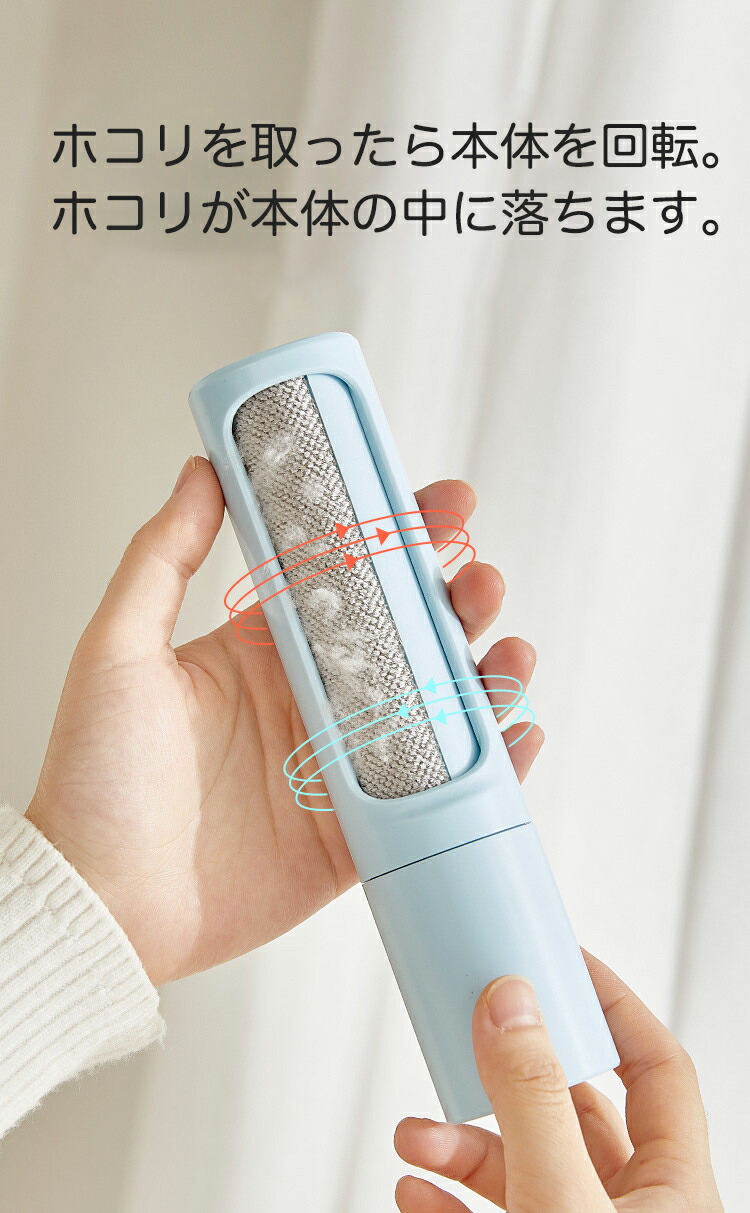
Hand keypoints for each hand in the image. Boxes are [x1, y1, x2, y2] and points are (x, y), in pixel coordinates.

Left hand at [26, 456, 542, 985]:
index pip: (349, 574)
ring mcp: (344, 766)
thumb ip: (163, 557)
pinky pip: (443, 792)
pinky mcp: (364, 833)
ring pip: (440, 706)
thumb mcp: (119, 649)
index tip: (444, 502)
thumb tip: (203, 470)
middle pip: (410, 634)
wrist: (103, 903)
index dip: (402, 534)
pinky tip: (516, 735)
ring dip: (486, 672)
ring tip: (508, 653)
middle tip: (480, 581)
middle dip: (458, 599)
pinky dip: (492, 765)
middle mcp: (314, 699)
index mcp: (265, 648)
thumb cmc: (96, 778)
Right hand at [395, 952, 722, 1211]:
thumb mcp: (560, 1198)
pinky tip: (417, 1189)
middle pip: (571, 1109)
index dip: (611, 1005)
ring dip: (461, 1143)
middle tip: (468, 1034)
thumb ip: (534, 1101)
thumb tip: (509, 1002)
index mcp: (672, 1186)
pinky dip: (449, 1198)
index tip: (558, 962)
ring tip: (415, 1135)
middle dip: (506, 1075)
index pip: (656, 1065)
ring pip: (524, 1164)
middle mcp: (633, 1208)